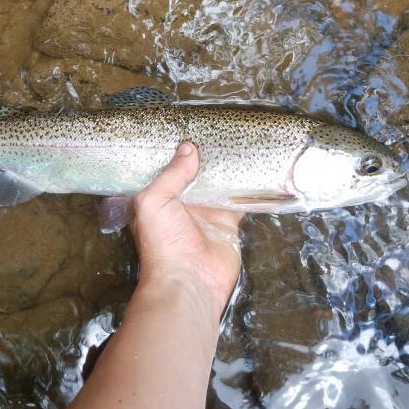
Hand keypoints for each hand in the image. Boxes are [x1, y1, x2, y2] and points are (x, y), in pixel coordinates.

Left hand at [131, 142, 242, 320]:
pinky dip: (246, 186)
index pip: (165, 168)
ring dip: (225, 167)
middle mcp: (181, 203)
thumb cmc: (163, 243)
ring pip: (218, 183)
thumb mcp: (154, 202)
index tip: (186, 126)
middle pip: (194, 173)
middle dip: (203, 155)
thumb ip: (171, 174)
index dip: (174, 150)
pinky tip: (254, 165)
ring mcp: (206, 212)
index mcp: (158, 198)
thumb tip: (188, 148)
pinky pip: (239, 200)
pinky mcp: (228, 222)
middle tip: (217, 126)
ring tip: (236, 139)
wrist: (190, 282)